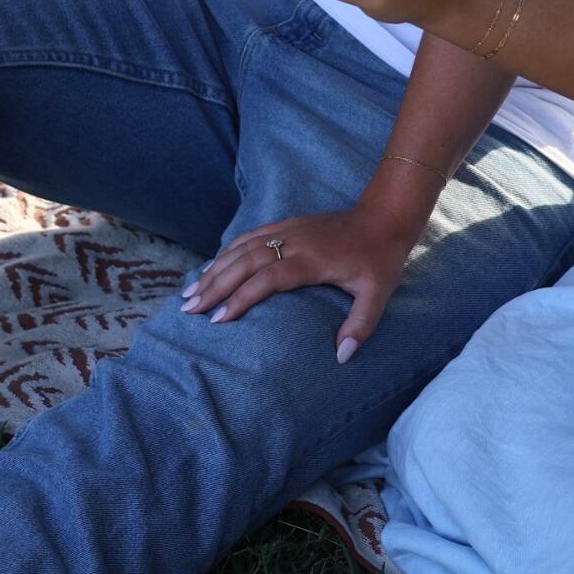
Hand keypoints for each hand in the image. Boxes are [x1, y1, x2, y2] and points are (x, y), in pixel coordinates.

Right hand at [182, 206, 417, 361]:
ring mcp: (289, 229)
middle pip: (245, 262)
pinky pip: (250, 236)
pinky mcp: (288, 224)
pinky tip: (212, 265)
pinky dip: (227, 250)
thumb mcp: (378, 294)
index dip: (241, 298)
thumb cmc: (380, 259)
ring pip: (242, 247)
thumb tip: (341, 356)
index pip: (267, 278)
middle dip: (214, 285)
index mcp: (312, 260)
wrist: (384, 217)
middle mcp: (294, 241)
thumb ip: (360, 325)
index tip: (219, 319)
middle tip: (189, 308)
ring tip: (191, 291)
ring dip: (214, 268)